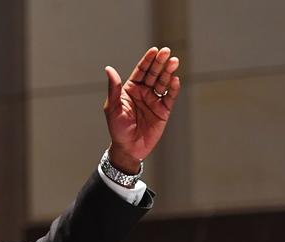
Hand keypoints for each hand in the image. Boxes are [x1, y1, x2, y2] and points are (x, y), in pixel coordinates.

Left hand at [103, 47, 180, 172]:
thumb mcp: (113, 107)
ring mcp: (154, 101)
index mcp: (130, 89)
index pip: (141, 71)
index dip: (148, 60)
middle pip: (153, 74)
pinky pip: (169, 97)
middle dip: (160, 62)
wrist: (128, 148)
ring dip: (168, 72)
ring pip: (163, 83)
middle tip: (167, 51)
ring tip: (174, 62)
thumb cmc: (117, 128)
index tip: (154, 50)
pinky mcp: (163, 111)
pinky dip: (173, 89)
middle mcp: (143, 92)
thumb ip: (113, 88)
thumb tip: (109, 69)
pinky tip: (175, 80)